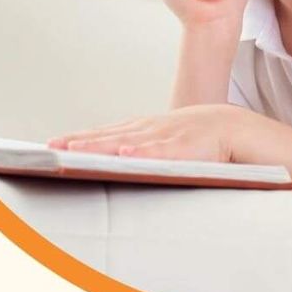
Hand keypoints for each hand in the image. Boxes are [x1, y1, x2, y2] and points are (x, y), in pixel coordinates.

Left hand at [46, 103, 251, 162]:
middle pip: (109, 135)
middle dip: (80, 142)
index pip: (106, 133)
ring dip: (101, 145)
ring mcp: (167, 135)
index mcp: (145, 129)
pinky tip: (126, 154)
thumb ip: (146, 153)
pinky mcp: (187, 146)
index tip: (54, 144)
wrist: (238, 128)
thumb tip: (120, 162)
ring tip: (75, 150)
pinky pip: (162, 150)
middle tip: (52, 147)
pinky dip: (144, 151)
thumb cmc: (200, 140)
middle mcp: (151, 129)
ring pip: (128, 141)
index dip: (80, 138)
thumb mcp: (168, 144)